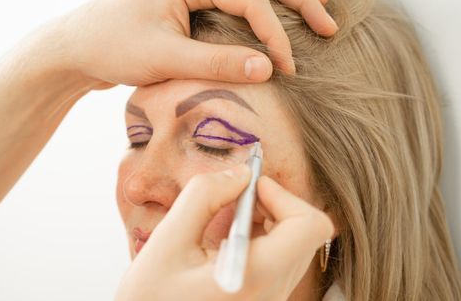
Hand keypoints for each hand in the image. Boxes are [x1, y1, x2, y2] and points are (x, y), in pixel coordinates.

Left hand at [38, 0, 336, 88]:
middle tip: (329, 22)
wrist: (77, 46)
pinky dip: (263, 2)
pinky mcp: (189, 0)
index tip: (287, 67)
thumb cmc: (112, 46)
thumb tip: (267, 68)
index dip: (275, 34)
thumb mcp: (165, 58)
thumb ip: (217, 61)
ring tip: (319, 5)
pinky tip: (277, 12)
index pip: (250, 1)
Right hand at [114, 164, 333, 300]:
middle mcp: (273, 294)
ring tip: (224, 220)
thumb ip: (204, 195)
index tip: (252, 187)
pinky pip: (279, 264)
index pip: (310, 226)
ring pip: (294, 248)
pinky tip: (223, 242)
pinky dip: (260, 241)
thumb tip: (240, 173)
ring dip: (266, 222)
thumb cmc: (149, 299)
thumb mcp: (167, 240)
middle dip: (274, 205)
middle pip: (305, 235)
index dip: (285, 196)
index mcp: (257, 277)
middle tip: (237, 196)